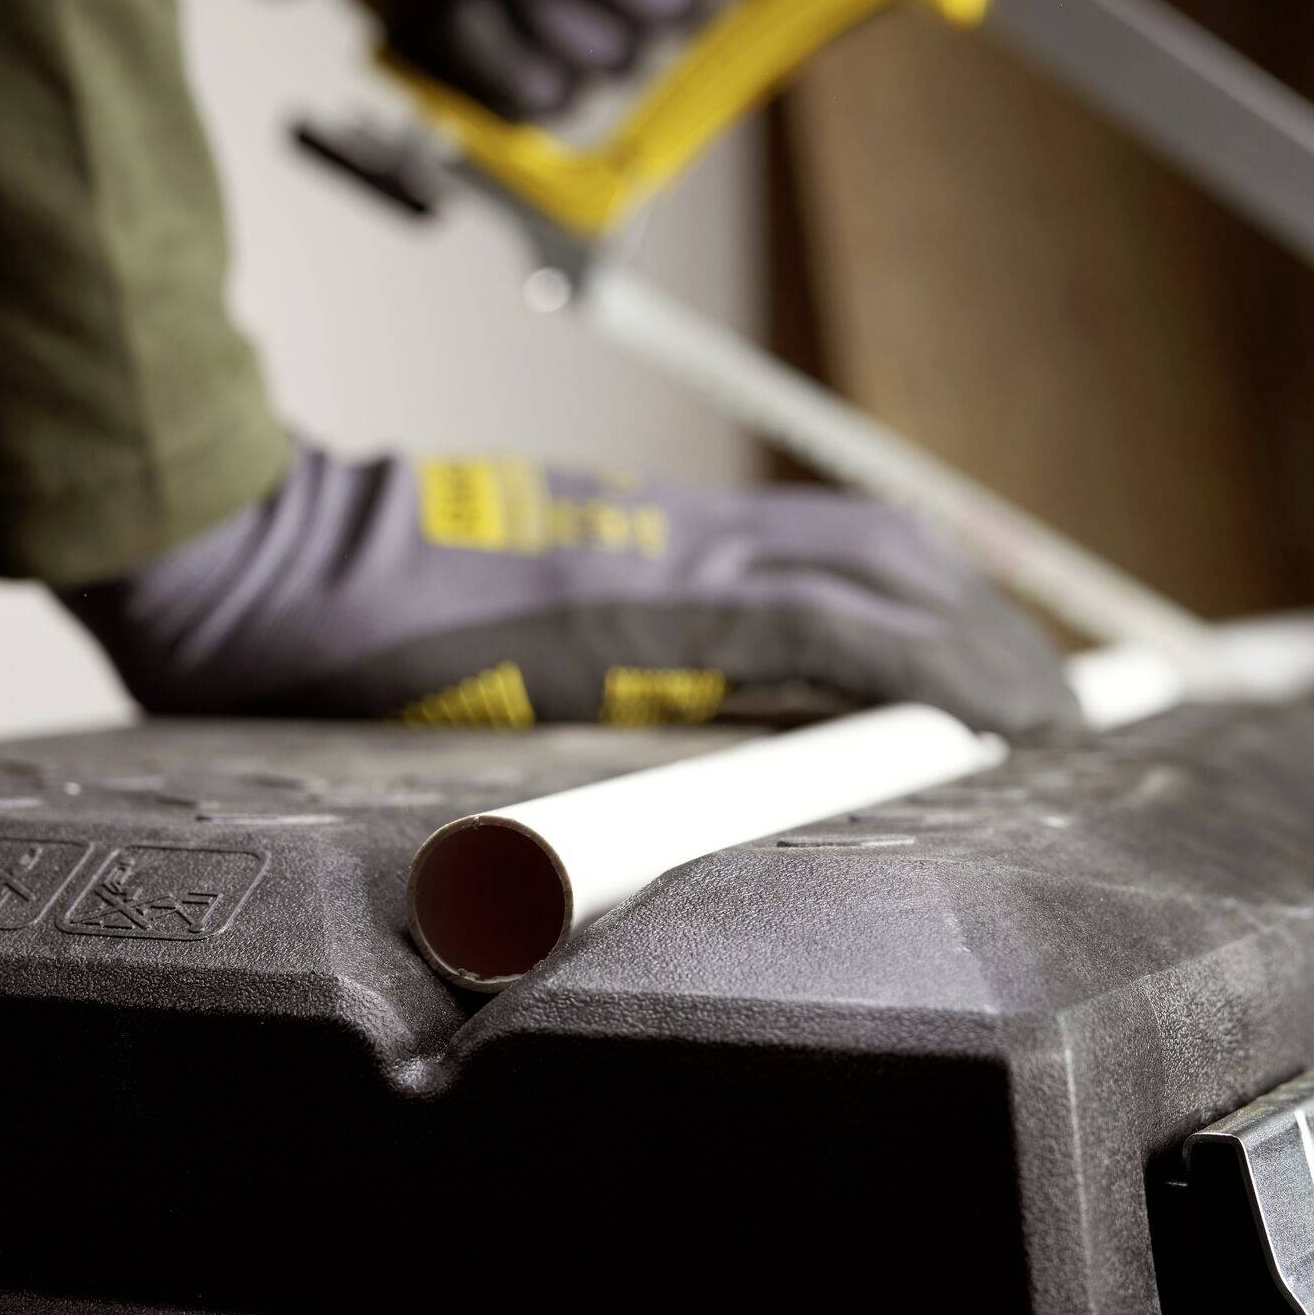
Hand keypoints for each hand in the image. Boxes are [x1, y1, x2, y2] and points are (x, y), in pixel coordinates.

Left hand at [63, 445, 1082, 739]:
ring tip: (1006, 669)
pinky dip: (878, 579)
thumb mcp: (466, 747)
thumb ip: (602, 770)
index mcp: (641, 610)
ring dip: (947, 598)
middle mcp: (671, 547)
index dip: (960, 678)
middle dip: (987, 636)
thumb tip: (733, 797)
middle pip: (883, 562)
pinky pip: (795, 535)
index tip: (1033, 734)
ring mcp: (658, 519)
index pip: (850, 629)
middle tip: (1055, 714)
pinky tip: (897, 627)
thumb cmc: (336, 664)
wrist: (258, 553)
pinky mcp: (640, 516)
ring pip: (850, 534)